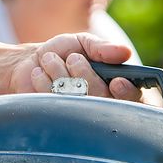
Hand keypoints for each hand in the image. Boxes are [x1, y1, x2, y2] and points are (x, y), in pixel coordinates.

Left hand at [13, 33, 145, 102]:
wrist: (29, 62)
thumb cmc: (62, 52)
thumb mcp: (83, 43)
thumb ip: (103, 48)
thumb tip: (125, 52)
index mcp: (114, 87)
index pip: (133, 99)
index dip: (127, 94)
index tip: (116, 81)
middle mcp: (101, 105)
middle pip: (104, 101)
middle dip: (86, 76)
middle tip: (73, 59)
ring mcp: (79, 115)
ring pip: (79, 103)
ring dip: (62, 76)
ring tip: (49, 60)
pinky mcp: (57, 119)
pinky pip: (57, 108)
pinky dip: (45, 84)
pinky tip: (39, 73)